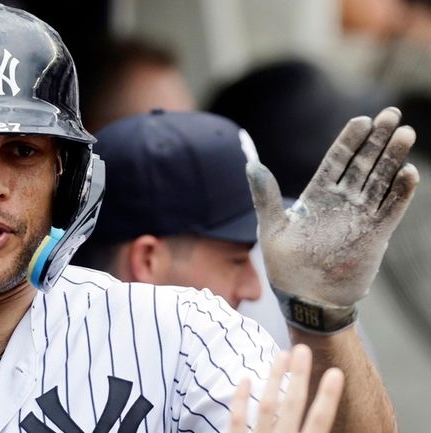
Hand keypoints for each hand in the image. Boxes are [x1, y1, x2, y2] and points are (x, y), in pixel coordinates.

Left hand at [230, 345, 344, 432]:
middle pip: (293, 406)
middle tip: (302, 348)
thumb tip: (329, 418)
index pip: (320, 421)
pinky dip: (240, 400)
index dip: (328, 397)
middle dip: (299, 376)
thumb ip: (314, 430)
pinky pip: (237, 421)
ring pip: (267, 408)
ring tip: (281, 355)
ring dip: (274, 379)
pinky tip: (245, 379)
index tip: (335, 372)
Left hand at [247, 107, 418, 307]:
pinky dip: (400, 192)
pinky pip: (391, 209)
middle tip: (393, 114)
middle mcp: (341, 201)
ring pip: (380, 181)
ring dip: (393, 158)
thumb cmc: (285, 266)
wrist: (306, 300)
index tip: (362, 119)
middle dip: (378, 139)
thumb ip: (265, 195)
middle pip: (363, 164)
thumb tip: (250, 164)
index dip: (350, 140)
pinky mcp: (375, 234)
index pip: (336, 160)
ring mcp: (360, 216)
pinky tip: (408, 172)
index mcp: (317, 195)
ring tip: (406, 134)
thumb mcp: (272, 227)